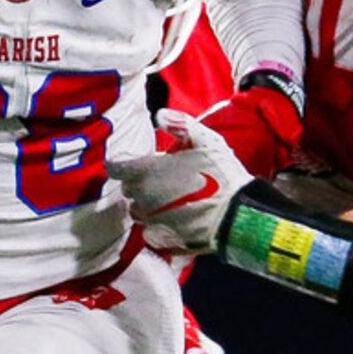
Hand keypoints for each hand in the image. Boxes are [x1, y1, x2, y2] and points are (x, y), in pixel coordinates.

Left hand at [107, 109, 251, 251]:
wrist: (237, 213)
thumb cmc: (221, 174)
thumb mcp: (205, 139)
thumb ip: (180, 124)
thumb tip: (160, 115)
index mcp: (147, 171)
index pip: (115, 168)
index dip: (121, 164)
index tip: (130, 162)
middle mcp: (143, 197)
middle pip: (127, 189)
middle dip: (138, 183)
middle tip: (161, 177)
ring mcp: (151, 220)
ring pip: (137, 211)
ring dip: (146, 204)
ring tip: (169, 198)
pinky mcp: (162, 238)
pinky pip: (149, 231)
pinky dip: (156, 225)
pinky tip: (174, 219)